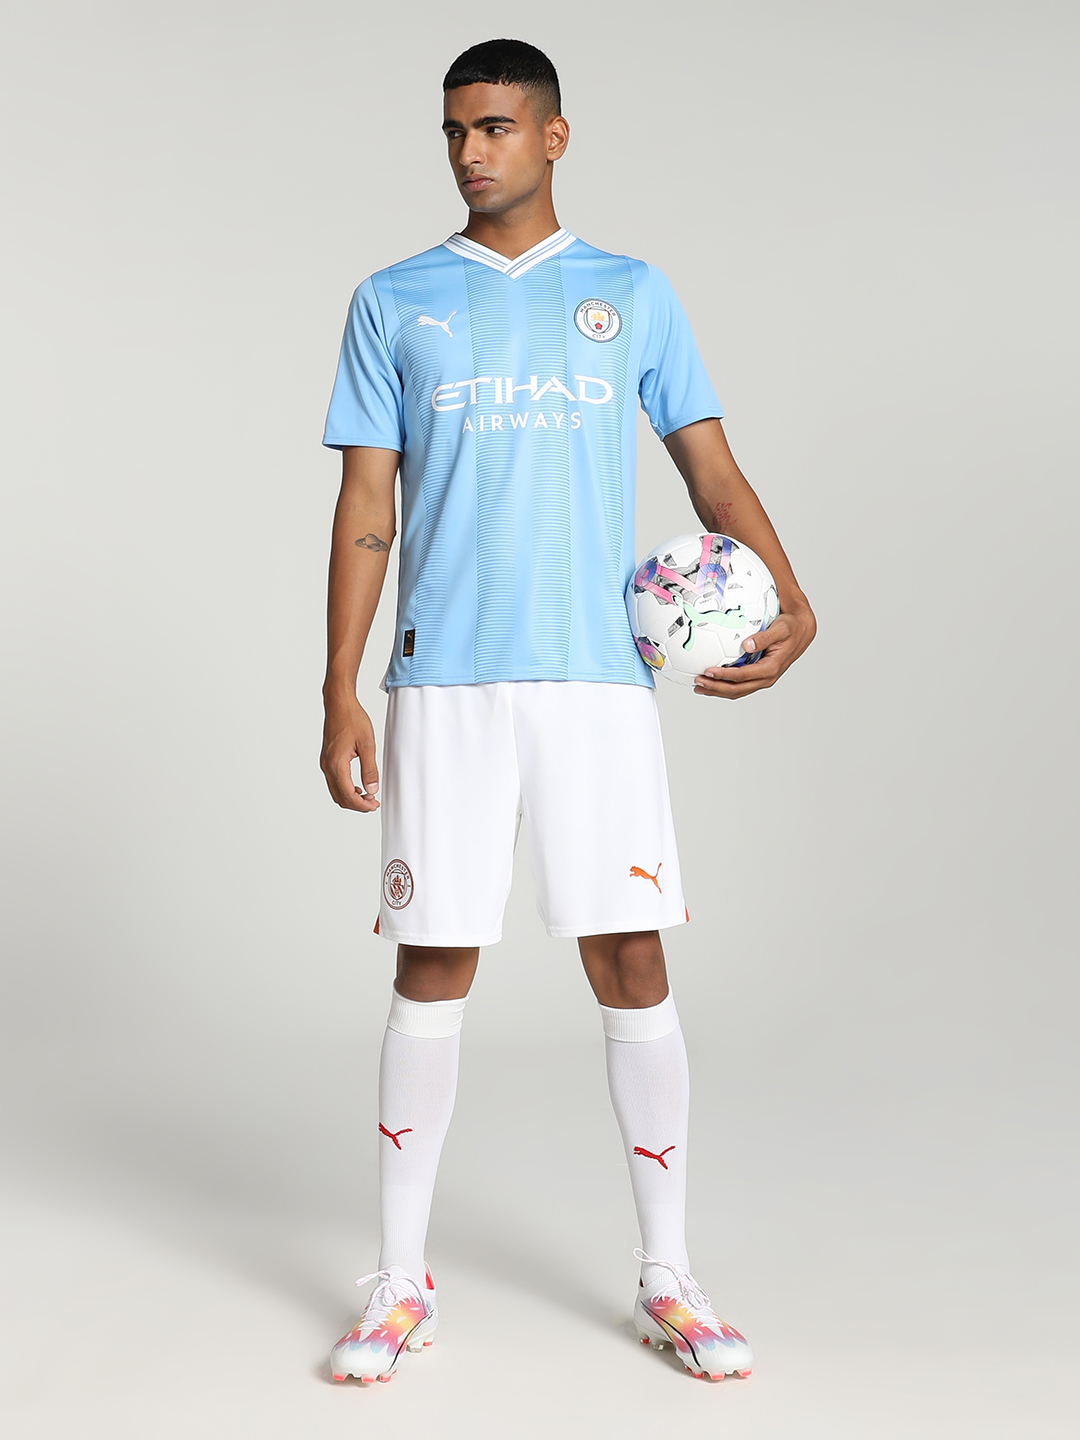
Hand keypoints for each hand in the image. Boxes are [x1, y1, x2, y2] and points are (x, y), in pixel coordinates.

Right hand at [320, 697, 380, 809]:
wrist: (339, 704)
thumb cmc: (352, 718)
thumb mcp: (367, 744)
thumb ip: (370, 768)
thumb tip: (372, 789)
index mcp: (336, 764)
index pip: (348, 795)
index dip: (362, 805)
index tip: (374, 805)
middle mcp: (327, 766)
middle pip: (339, 797)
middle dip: (356, 804)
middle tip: (373, 803)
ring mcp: (325, 763)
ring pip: (335, 791)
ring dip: (350, 798)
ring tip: (367, 795)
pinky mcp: (327, 759)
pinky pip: (334, 782)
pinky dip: (345, 789)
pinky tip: (358, 786)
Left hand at [694, 603, 815, 698]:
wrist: (800, 631)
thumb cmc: (790, 628)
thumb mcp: (781, 628)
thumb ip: (765, 637)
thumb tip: (747, 644)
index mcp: (770, 668)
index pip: (742, 676)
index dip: (724, 676)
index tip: (708, 671)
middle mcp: (766, 677)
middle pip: (737, 689)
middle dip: (716, 688)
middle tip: (698, 682)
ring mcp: (761, 679)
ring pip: (736, 691)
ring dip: (717, 690)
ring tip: (699, 687)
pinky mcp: (757, 676)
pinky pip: (739, 685)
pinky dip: (723, 685)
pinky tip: (711, 681)